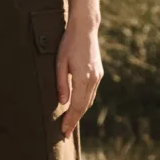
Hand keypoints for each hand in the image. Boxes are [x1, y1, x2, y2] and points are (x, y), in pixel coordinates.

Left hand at [55, 21, 102, 137]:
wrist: (85, 28)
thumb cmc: (69, 42)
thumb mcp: (60, 62)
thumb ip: (61, 83)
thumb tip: (63, 102)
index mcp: (83, 78)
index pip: (76, 106)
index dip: (70, 120)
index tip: (64, 132)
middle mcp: (93, 80)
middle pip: (84, 106)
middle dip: (75, 120)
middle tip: (65, 132)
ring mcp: (98, 76)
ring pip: (89, 100)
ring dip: (80, 112)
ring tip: (70, 121)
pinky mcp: (98, 72)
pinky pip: (91, 92)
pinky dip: (84, 101)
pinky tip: (78, 104)